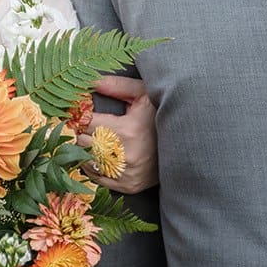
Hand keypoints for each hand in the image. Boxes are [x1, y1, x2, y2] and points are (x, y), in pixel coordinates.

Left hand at [79, 74, 157, 193]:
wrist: (183, 143)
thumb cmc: (160, 116)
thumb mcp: (142, 95)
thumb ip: (116, 86)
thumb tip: (91, 81)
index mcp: (127, 130)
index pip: (86, 123)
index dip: (82, 115)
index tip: (84, 112)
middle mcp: (125, 155)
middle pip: (83, 142)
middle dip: (84, 131)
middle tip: (92, 124)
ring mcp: (126, 173)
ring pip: (86, 160)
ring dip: (87, 149)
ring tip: (98, 139)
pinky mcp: (128, 186)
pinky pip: (96, 177)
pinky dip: (94, 166)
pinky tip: (103, 155)